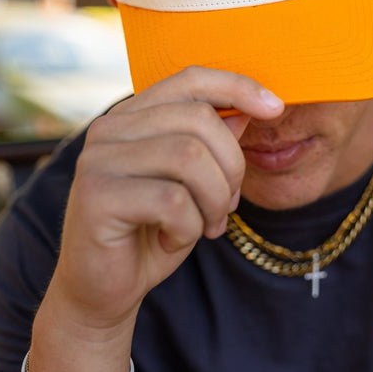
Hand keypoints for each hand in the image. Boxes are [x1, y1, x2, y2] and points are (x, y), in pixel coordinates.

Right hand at [45, 66, 283, 331]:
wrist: (102, 292)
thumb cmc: (152, 231)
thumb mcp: (194, 185)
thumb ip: (213, 144)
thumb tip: (248, 110)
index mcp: (132, 115)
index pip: (190, 79)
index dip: (237, 87)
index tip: (276, 108)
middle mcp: (109, 128)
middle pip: (199, 120)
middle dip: (231, 167)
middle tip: (228, 207)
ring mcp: (98, 159)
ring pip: (190, 157)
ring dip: (214, 200)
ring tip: (207, 226)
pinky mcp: (96, 196)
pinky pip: (172, 201)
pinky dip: (188, 228)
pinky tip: (172, 241)